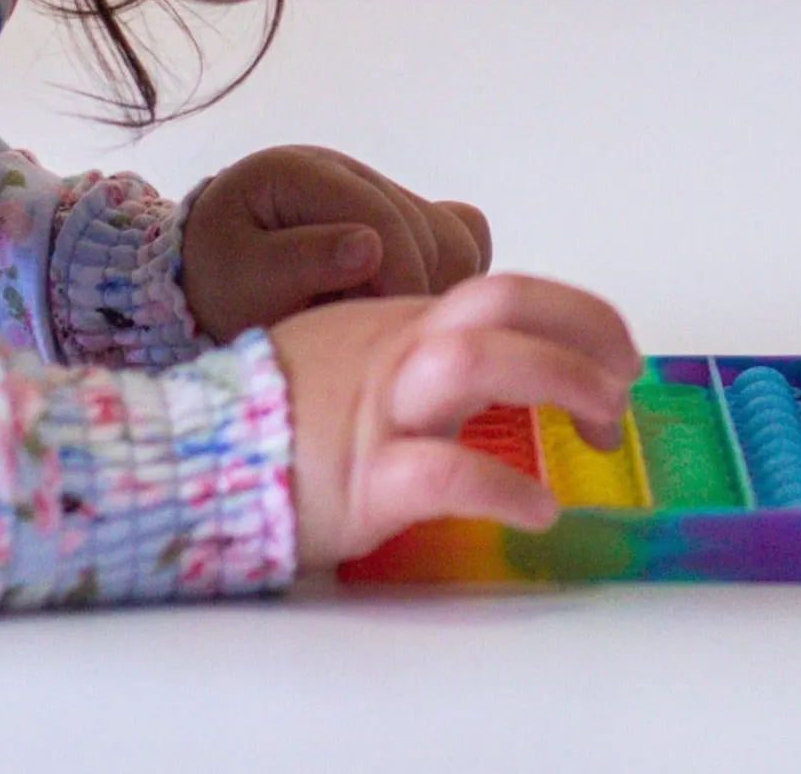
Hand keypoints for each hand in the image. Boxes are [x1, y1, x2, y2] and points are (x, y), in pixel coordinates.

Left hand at [183, 145, 492, 341]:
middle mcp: (349, 171)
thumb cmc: (217, 281)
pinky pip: (458, 241)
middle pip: (424, 226)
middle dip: (412, 289)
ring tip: (382, 329)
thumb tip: (369, 248)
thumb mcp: (237, 280)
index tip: (397, 334)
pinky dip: (446, 277)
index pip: (378, 214)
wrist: (208, 280)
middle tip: (380, 345)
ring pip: (451, 236)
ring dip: (431, 286)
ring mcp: (380, 190)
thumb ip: (297, 262)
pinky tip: (402, 310)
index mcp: (301, 171)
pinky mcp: (404, 215)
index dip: (397, 273)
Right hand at [274, 271, 641, 568]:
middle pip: (503, 304)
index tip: (620, 353)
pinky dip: (503, 488)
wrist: (178, 463)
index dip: (579, 313)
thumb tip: (511, 352)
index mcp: (406, 325)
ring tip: (602, 429)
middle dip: (582, 333)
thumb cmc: (281, 418)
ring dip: (559, 382)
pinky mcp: (360, 483)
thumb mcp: (359, 354)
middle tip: (622, 388)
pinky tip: (540, 509)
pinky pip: (442, 473)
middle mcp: (399, 353)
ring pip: (477, 362)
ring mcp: (379, 413)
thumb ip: (425, 346)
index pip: (508, 290)